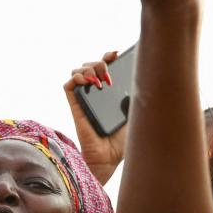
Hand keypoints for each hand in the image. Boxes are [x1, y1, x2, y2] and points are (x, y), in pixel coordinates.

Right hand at [63, 51, 127, 184]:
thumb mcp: (135, 112)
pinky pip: (68, 85)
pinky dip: (75, 78)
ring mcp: (84, 98)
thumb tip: (144, 75)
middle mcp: (95, 92)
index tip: (117, 54)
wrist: (110, 158)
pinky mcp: (75, 106)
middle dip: (100, 63)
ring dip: (88, 69)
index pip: (105, 66)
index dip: (108, 56)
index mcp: (109, 92)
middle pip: (91, 65)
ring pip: (78, 71)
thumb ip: (136, 95)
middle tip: (109, 74)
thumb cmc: (123, 140)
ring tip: (99, 80)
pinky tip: (87, 83)